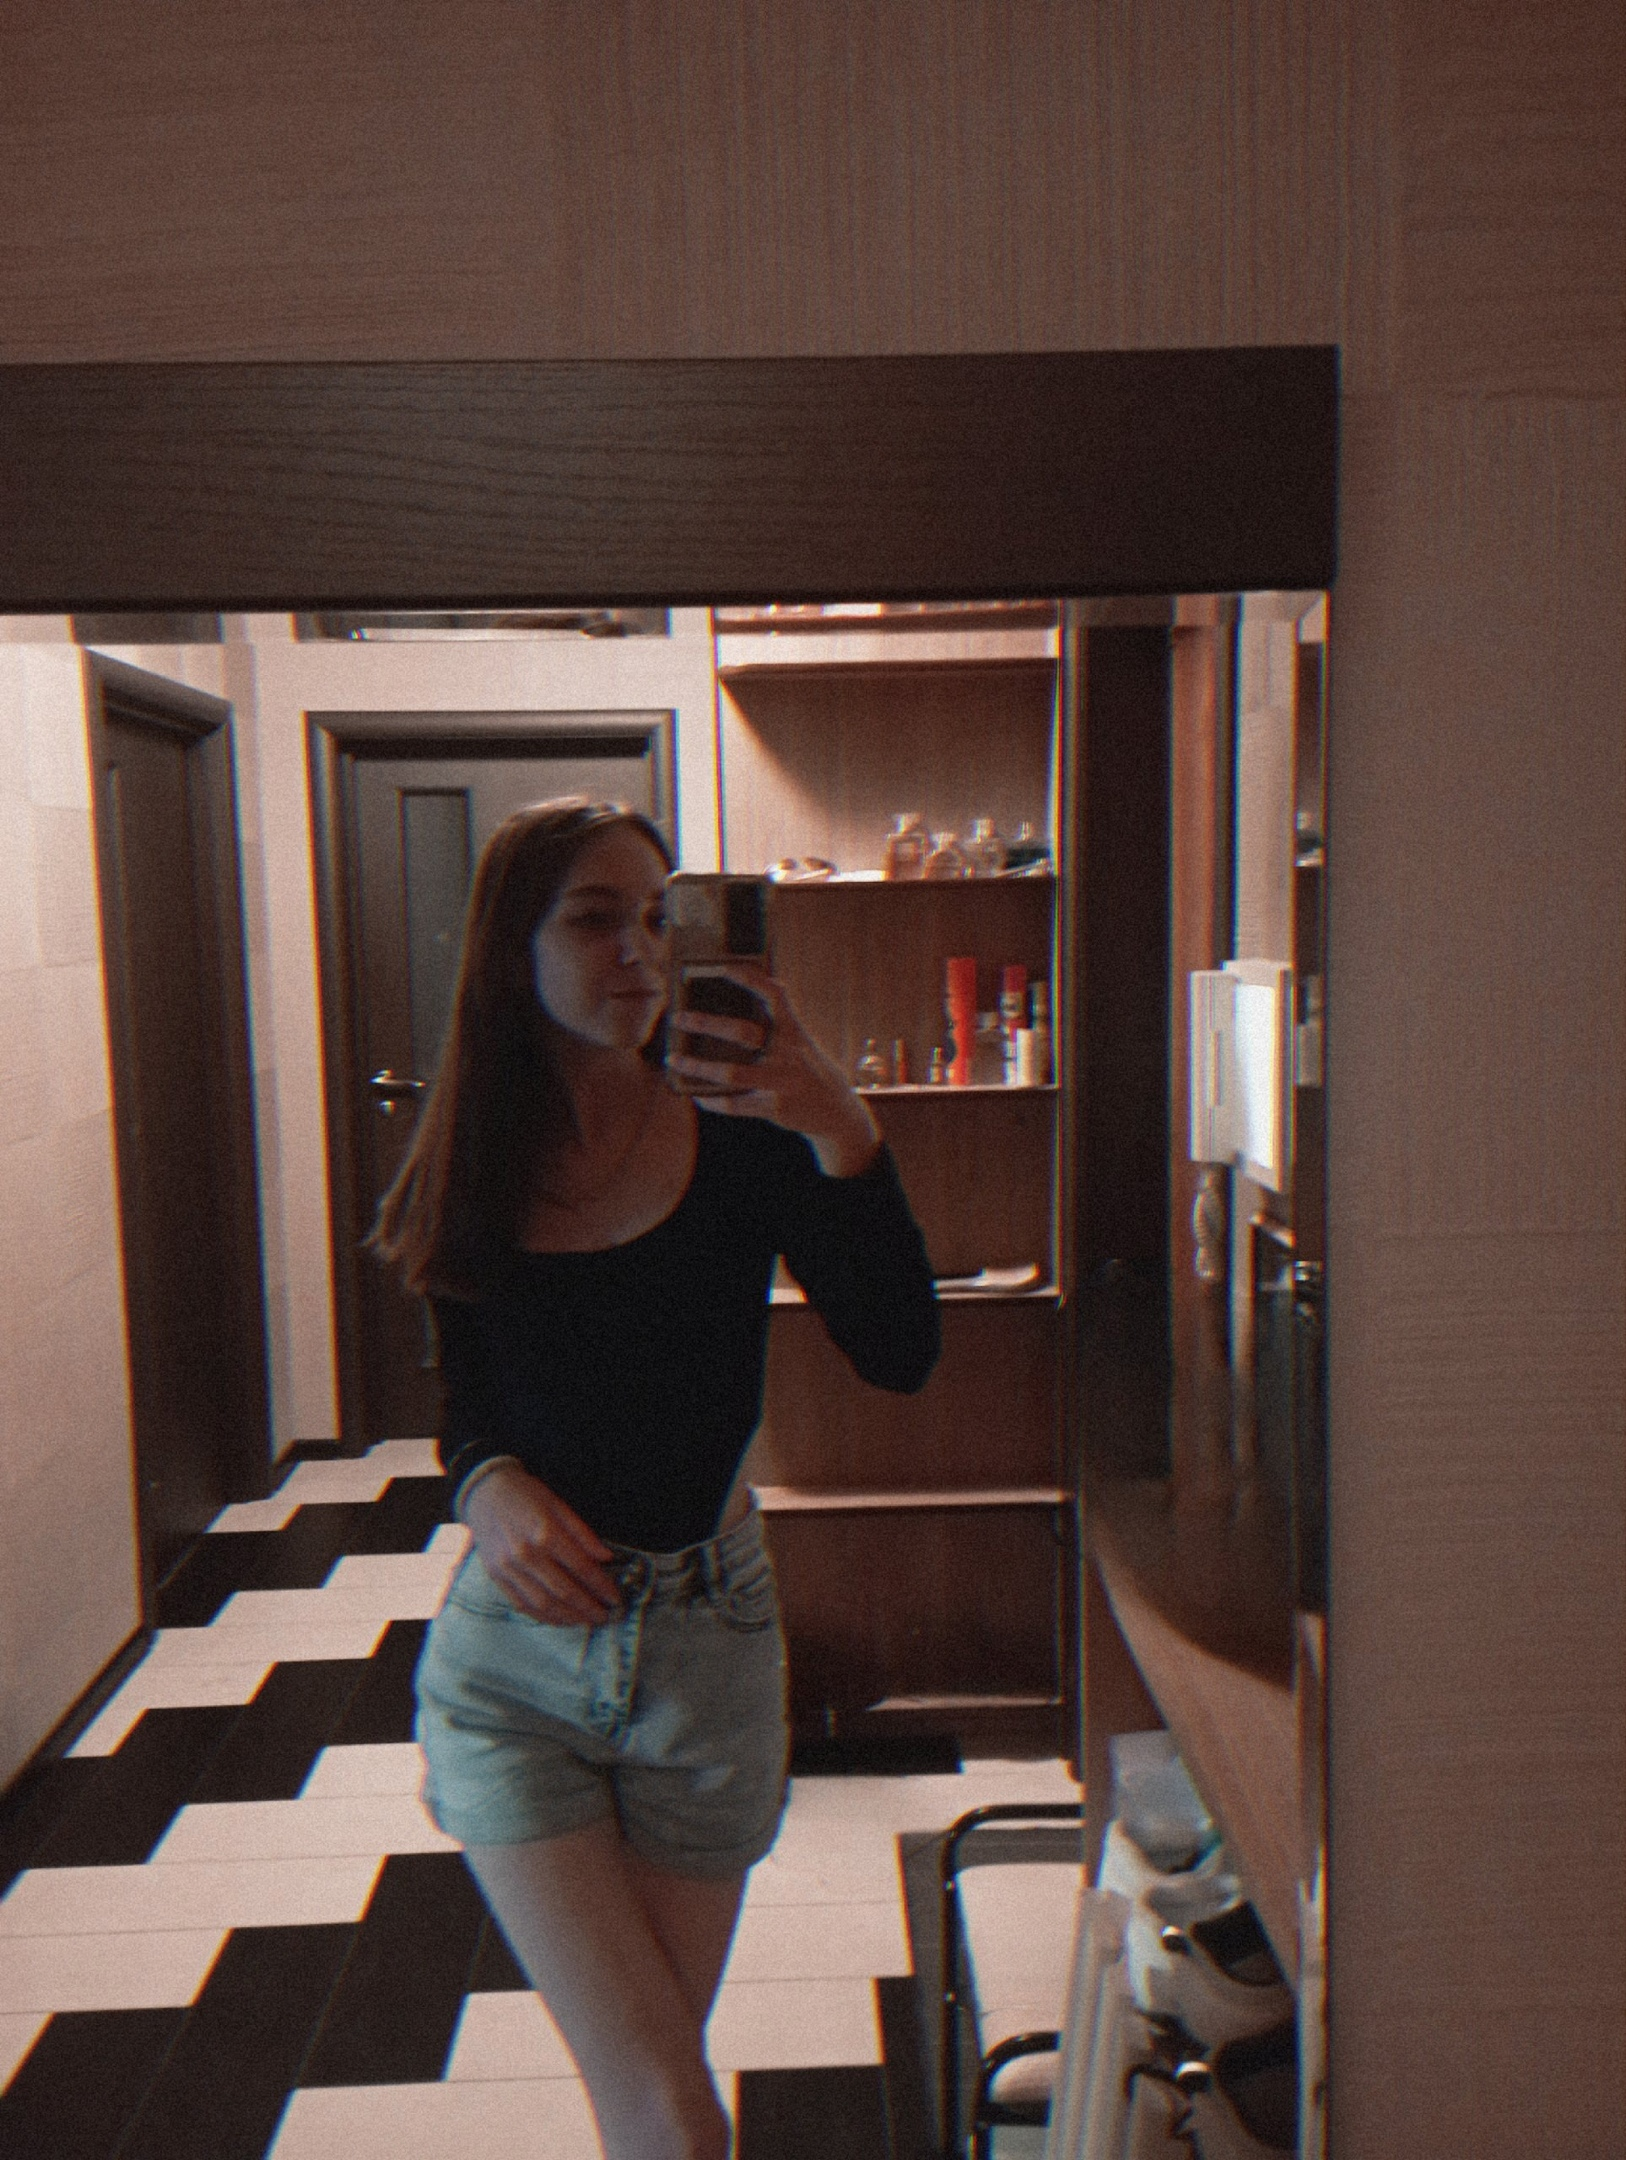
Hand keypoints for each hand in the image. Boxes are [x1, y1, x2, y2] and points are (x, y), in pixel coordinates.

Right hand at [460, 1463, 624, 1624]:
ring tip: (585, 1621)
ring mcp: (509, 1568)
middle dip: (588, 1607)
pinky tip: (559, 1619)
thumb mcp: (559, 1506)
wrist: (485, 1492)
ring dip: (568, 1617)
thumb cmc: (526, 1495)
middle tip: (604, 1617)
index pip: (581, 1567)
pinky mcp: (496, 1577)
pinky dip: (543, 1616)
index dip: (601, 1586)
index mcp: (546, 1533)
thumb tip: (607, 1557)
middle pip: (564, 1591)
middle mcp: (527, 1554)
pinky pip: (522, 1605)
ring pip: (543, 1603)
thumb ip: (583, 1534)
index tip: (614, 1598)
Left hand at [665, 963, 880, 1175]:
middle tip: (678, 1018)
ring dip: (699, 1066)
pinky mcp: (775, 1107)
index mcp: (793, 1032)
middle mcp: (787, 1053)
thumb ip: (780, 1024)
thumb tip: (763, 991)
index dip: (750, 980)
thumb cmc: (809, 1071)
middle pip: (743, 1032)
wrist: (837, 1112)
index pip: (774, 996)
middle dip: (707, 1023)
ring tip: (674, 1059)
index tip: (723, 968)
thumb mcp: (802, 1044)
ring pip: (733, 1072)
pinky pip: (736, 1104)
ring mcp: (781, 1081)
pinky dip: (714, 1101)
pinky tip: (700, 1097)